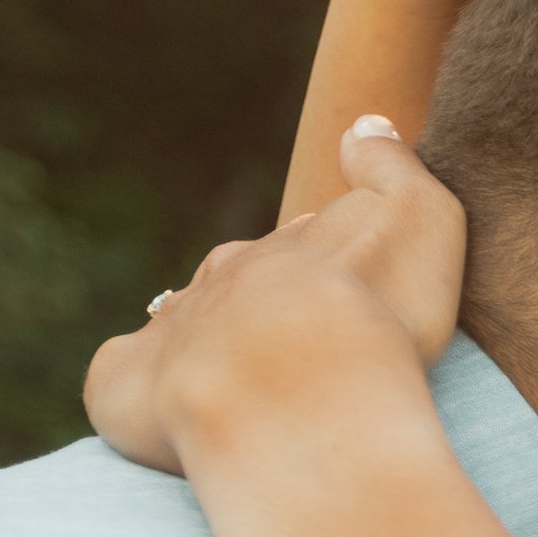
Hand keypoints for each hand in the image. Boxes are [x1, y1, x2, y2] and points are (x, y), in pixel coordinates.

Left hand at [91, 120, 461, 481]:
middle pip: (237, 283)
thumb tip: (363, 124)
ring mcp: (174, 333)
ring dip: (203, 348)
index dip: (324, 269)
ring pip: (181, 327)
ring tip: (234, 389)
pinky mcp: (127, 387)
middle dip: (258, 305)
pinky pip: (118, 381)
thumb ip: (392, 170)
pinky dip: (132, 390)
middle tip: (291, 349)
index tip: (349, 294)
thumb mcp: (418, 219)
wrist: (302, 383)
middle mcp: (225, 283)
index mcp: (287, 250)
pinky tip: (153, 412)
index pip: (301, 248)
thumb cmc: (376, 307)